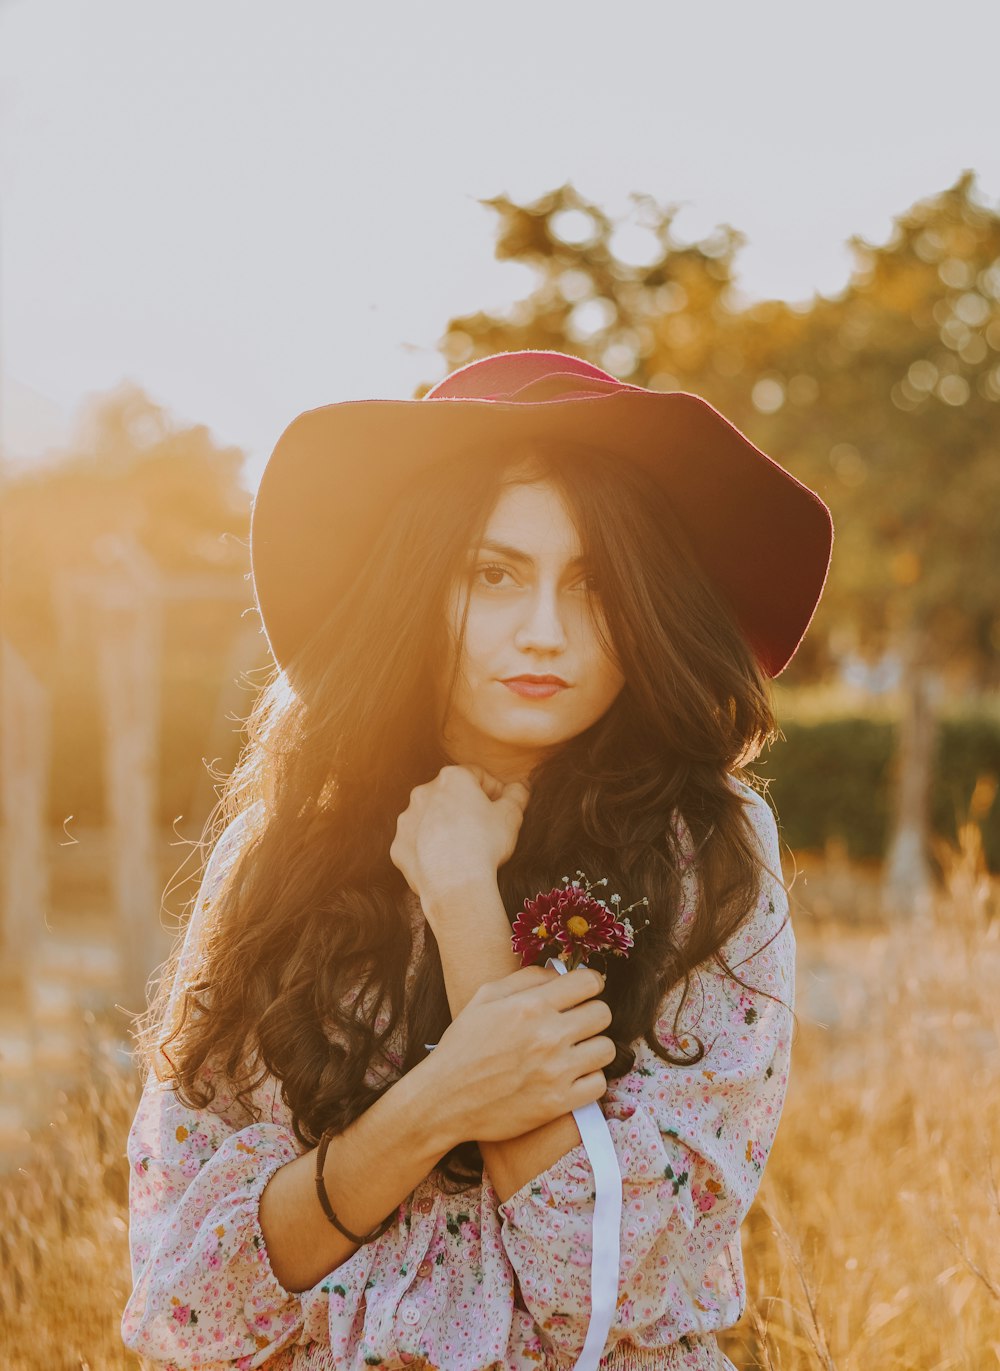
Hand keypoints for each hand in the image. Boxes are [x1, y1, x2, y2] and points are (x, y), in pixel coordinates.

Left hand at [389, 764, 529, 907]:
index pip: (476, 775)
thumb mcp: (511, 815)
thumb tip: (521, 787)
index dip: (493, 790)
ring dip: (444, 827)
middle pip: (449, 795)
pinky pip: (416, 844)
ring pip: (429, 819)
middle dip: (466, 807)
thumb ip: (517, 795)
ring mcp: (407, 820)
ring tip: (463, 848)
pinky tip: (446, 863)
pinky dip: (429, 850)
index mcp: (451, 779)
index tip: (501, 807)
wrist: (456, 884)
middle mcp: (423, 793)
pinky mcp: (399, 846)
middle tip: (484, 829)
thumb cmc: (485, 845)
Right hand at [423, 963, 615, 1144]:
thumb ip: (525, 978)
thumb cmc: (463, 1046)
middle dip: (592, 1015)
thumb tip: (558, 973)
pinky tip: (571, 1077)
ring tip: (575, 1052)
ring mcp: (556, 1071)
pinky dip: (589, 1080)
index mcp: (530, 1005)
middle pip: (603, 1014)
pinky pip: (599, 1084)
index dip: (590, 984)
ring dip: (593, 1048)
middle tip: (577, 1024)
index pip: (589, 982)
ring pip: (606, 1049)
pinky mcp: (558, 1103)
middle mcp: (548, 1035)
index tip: (585, 993)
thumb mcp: (484, 997)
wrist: (444, 1100)